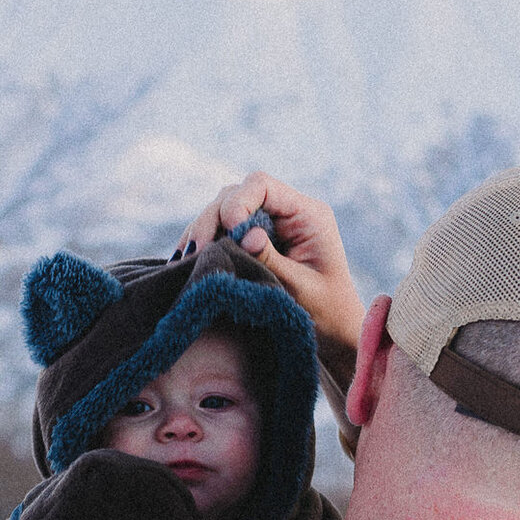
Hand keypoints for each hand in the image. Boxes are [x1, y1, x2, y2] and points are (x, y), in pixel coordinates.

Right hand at [176, 173, 364, 365]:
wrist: (334, 333)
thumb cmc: (326, 312)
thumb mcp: (301, 289)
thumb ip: (273, 261)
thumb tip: (245, 236)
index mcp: (308, 214)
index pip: (262, 186)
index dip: (237, 203)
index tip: (228, 234)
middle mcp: (288, 212)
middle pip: (236, 194)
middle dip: (212, 219)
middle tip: (195, 252)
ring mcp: (270, 225)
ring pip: (224, 211)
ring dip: (203, 231)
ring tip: (185, 258)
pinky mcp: (256, 240)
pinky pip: (223, 231)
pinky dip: (205, 243)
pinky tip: (187, 260)